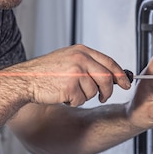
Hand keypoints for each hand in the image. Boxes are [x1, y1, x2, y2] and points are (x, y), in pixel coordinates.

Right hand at [4, 44, 131, 106]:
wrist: (26, 80)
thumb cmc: (46, 72)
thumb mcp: (69, 59)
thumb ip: (88, 64)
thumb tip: (110, 74)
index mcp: (82, 51)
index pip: (109, 62)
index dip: (120, 74)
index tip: (126, 84)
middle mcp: (80, 59)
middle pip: (107, 78)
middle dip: (107, 91)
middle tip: (103, 97)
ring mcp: (76, 72)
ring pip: (94, 92)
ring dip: (84, 96)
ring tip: (69, 91)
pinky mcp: (70, 86)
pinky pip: (81, 100)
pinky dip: (73, 102)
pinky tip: (62, 95)